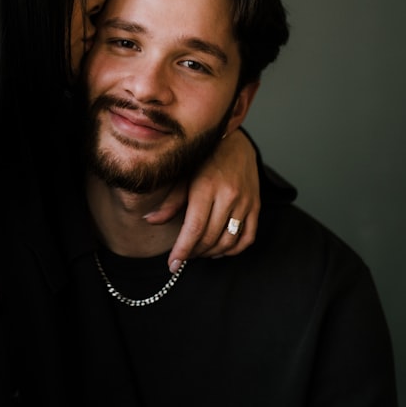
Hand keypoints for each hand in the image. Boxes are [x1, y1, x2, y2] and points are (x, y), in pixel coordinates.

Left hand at [144, 128, 259, 271]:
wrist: (234, 141)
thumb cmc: (204, 158)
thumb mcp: (183, 175)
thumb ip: (170, 201)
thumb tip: (150, 220)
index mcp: (206, 187)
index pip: (194, 228)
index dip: (182, 250)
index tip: (173, 265)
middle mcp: (228, 196)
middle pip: (210, 237)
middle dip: (194, 252)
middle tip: (183, 256)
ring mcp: (245, 201)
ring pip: (229, 240)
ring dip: (211, 252)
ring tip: (198, 252)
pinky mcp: (256, 204)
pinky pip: (248, 236)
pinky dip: (234, 249)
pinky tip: (220, 249)